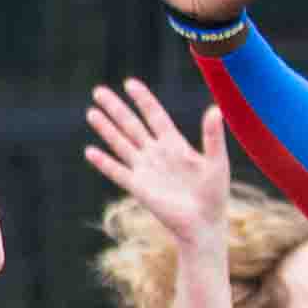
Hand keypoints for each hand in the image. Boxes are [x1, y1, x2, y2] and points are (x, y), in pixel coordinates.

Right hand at [81, 77, 232, 243]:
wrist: (203, 224)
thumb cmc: (214, 194)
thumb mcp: (217, 162)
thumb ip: (213, 137)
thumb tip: (214, 109)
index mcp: (175, 144)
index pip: (154, 115)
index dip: (143, 99)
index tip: (129, 83)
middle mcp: (156, 153)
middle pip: (131, 125)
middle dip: (116, 108)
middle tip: (98, 91)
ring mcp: (145, 169)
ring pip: (121, 144)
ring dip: (106, 129)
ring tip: (91, 112)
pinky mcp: (138, 187)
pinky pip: (117, 172)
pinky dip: (104, 162)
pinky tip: (90, 152)